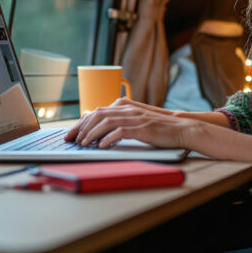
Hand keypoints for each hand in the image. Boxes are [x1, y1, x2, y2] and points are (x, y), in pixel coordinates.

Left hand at [64, 97, 193, 148]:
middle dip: (81, 128)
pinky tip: (101, 146)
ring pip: (106, 122)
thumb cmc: (158, 127)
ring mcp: (135, 118)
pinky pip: (121, 131)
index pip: (96, 111)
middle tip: (71, 140)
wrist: (181, 128)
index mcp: (124, 105)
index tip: (70, 134)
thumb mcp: (136, 120)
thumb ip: (119, 120)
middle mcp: (127, 109)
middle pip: (97, 115)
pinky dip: (108, 139)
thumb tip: (98, 129)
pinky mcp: (142, 128)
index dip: (81, 123)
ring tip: (83, 144)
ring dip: (92, 134)